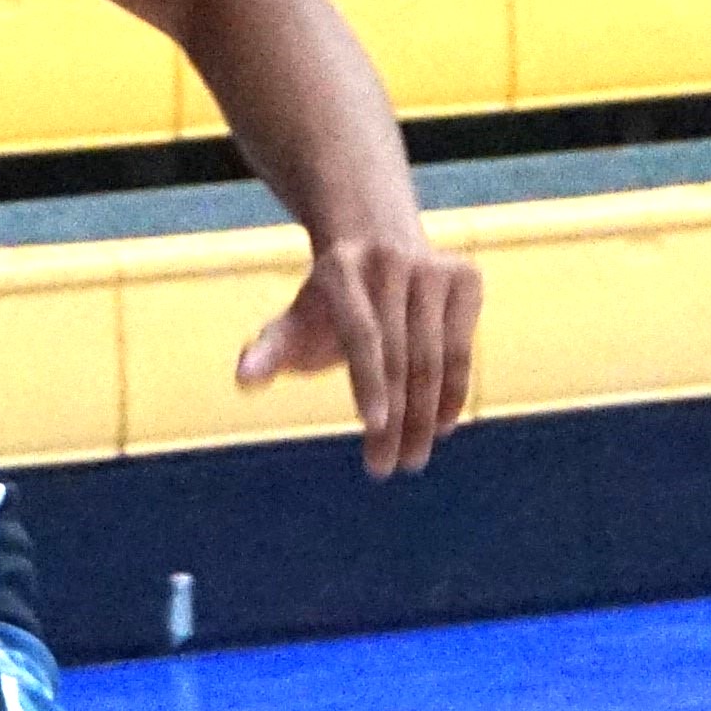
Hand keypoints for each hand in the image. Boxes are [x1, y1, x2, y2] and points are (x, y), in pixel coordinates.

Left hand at [235, 223, 478, 478]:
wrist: (375, 244)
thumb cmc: (324, 305)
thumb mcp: (291, 325)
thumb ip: (267, 352)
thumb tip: (244, 378)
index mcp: (341, 270)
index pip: (362, 336)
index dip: (370, 382)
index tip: (374, 428)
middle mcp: (391, 262)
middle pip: (401, 354)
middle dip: (397, 417)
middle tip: (388, 466)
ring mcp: (434, 267)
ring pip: (435, 356)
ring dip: (426, 415)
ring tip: (413, 458)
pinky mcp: (466, 277)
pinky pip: (461, 347)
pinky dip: (452, 390)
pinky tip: (441, 426)